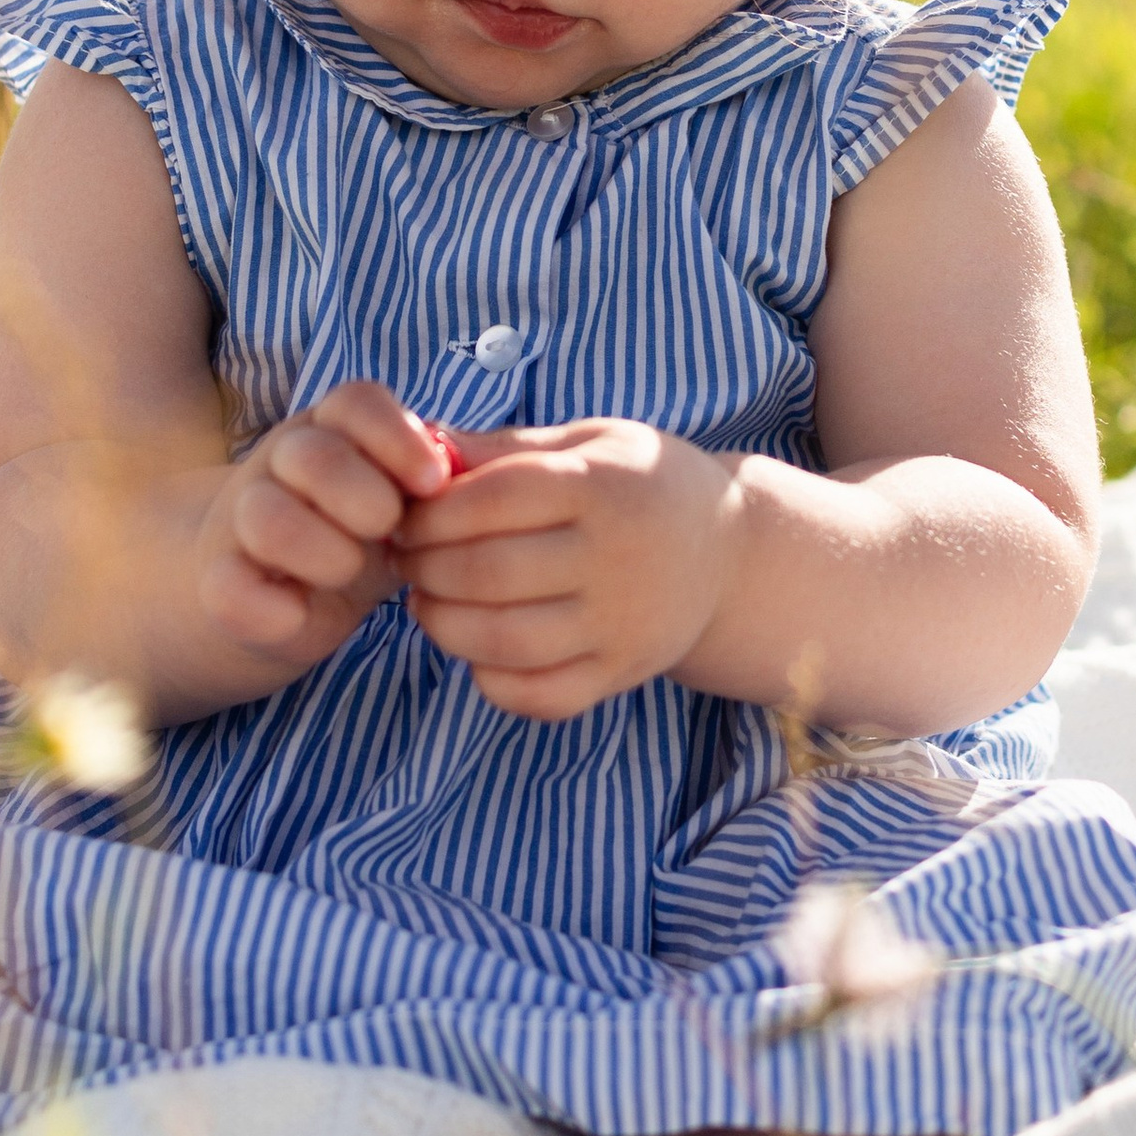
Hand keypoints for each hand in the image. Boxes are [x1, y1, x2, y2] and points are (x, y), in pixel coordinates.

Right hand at [196, 382, 453, 672]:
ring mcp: (241, 521)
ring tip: (347, 572)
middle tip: (389, 533)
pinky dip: (273, 608)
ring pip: (264, 516)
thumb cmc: (359, 535)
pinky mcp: (219, 584)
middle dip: (363, 497)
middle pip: (308, 453)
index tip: (433, 483)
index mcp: (331, 430)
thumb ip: (432, 479)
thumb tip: (463, 468)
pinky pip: (227, 589)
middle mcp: (280, 463)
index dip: (395, 437)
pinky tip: (300, 613)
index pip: (354, 401)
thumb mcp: (400, 499)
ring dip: (321, 550)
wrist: (278, 591)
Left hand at [392, 418, 740, 719]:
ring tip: (425, 602)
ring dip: (443, 626)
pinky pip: (541, 696)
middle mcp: (616, 559)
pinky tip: (475, 649)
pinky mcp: (623, 674)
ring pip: (506, 642)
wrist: (729, 554)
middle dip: (424, 567)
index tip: (406, 514)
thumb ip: (505, 447)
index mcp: (603, 486)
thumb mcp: (587, 441)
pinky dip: (491, 680)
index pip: (496, 499)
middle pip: (490, 573)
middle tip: (406, 558)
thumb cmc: (638, 485)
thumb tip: (421, 438)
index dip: (432, 511)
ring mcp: (623, 625)